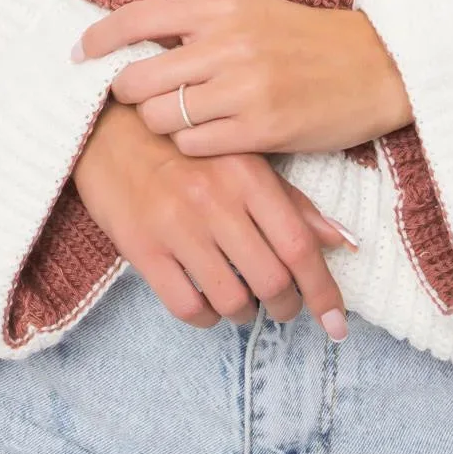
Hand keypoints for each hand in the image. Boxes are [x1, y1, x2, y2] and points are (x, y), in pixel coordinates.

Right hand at [71, 97, 356, 336]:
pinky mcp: (142, 249)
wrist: (110, 129)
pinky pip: (186, 306)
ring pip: (231, 300)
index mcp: (248, 177)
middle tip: (285, 307)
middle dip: (287, 306)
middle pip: (271, 280)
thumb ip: (292, 201)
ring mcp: (177, 227)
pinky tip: (208, 306)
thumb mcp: (244, 159)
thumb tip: (342, 242)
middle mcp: (216, 203)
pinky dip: (206, 317)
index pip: (299, 247)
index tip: (337, 325)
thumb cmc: (187, 145)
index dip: (324, 292)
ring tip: (246, 304)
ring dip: (247, 313)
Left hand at [72, 0, 412, 156]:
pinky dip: (193, 146)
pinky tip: (213, 138)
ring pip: (161, 117)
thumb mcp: (251, 12)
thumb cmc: (306, 40)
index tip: (79, 55)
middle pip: (137, 78)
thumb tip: (135, 40)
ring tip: (184, 121)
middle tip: (139, 102)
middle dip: (129, 95)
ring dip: (163, 124)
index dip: (98, 39)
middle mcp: (227, 42)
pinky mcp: (260, 129)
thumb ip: (198, 23)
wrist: (375, 66)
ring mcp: (243, 87)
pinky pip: (193, 145)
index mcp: (221, 6)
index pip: (137, 18)